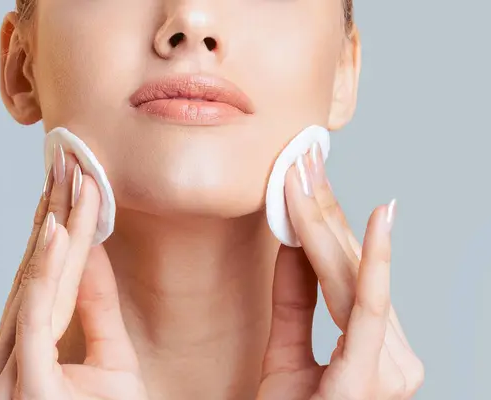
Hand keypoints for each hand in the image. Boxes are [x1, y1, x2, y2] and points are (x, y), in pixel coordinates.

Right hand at [0, 147, 146, 399]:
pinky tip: (55, 230)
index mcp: (31, 350)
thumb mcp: (111, 356)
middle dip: (54, 214)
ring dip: (55, 226)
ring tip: (68, 178)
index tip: (73, 183)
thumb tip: (93, 251)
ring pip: (38, 283)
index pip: (48, 276)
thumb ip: (96, 306)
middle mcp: (12, 358)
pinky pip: (39, 316)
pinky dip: (46, 271)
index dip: (61, 227)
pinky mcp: (29, 385)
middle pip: (38, 271)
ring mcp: (16, 372)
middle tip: (69, 162)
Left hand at [257, 143, 423, 399]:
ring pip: (353, 277)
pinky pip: (372, 309)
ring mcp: (391, 366)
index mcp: (373, 351)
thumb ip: (294, 301)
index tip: (303, 180)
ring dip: (327, 221)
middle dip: (323, 209)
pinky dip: (377, 261)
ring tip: (305, 173)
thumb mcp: (286, 355)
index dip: (324, 223)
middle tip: (302, 158)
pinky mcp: (374, 376)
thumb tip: (289, 242)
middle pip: (350, 267)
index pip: (344, 274)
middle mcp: (393, 356)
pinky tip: (380, 218)